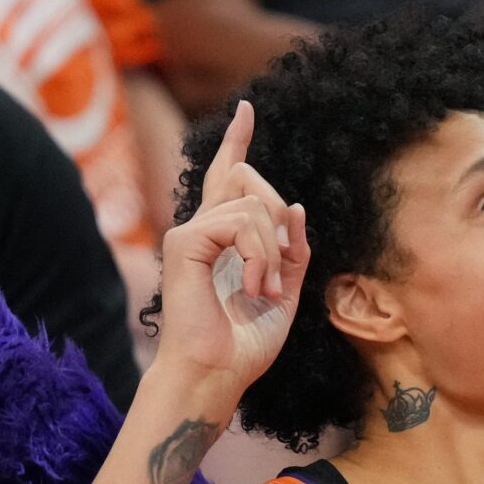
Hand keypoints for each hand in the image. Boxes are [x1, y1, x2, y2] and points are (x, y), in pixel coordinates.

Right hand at [151, 100, 309, 420]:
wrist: (217, 374)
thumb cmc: (244, 345)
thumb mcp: (285, 293)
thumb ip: (293, 252)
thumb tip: (297, 209)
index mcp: (223, 239)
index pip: (228, 178)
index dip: (237, 142)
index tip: (246, 109)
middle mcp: (202, 228)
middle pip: (249, 180)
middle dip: (281, 220)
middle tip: (277, 278)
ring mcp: (190, 231)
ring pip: (254, 206)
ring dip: (273, 253)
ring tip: (264, 292)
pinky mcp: (185, 241)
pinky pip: (241, 223)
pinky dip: (259, 258)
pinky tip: (253, 287)